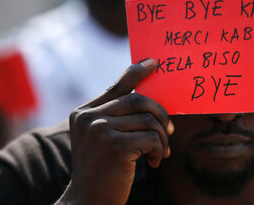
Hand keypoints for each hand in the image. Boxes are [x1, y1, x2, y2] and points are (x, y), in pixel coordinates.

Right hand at [57, 58, 173, 204]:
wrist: (88, 202)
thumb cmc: (101, 172)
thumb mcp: (102, 139)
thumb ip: (117, 118)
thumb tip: (149, 97)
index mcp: (83, 113)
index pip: (116, 87)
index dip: (137, 72)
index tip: (154, 63)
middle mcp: (89, 118)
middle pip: (139, 101)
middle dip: (161, 115)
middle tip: (169, 130)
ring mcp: (100, 131)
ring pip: (149, 121)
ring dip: (162, 138)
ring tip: (159, 153)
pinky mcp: (115, 146)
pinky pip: (152, 139)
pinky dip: (160, 151)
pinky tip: (154, 163)